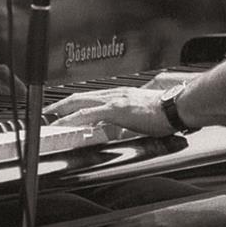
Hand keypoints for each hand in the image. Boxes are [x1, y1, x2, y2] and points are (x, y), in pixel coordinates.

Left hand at [46, 87, 172, 136]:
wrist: (177, 106)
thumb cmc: (166, 111)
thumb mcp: (142, 117)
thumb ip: (129, 123)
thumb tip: (121, 132)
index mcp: (121, 95)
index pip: (92, 97)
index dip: (75, 102)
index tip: (65, 109)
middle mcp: (115, 94)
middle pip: (80, 96)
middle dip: (61, 104)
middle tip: (48, 112)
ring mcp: (115, 100)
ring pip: (80, 102)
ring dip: (62, 110)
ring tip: (50, 117)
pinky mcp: (116, 109)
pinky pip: (88, 113)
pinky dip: (73, 118)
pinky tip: (64, 123)